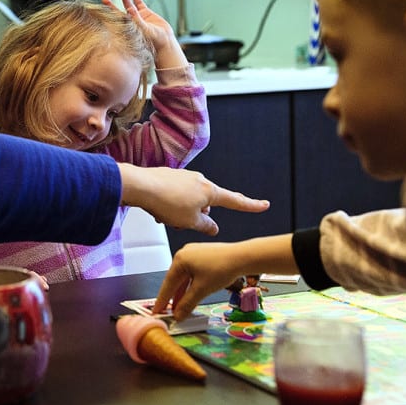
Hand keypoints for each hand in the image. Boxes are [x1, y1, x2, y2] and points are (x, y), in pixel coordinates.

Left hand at [103, 0, 188, 69]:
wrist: (165, 41)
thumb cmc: (153, 40)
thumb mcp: (144, 29)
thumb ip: (137, 19)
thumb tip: (129, 9)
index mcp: (128, 28)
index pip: (116, 19)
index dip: (109, 14)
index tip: (103, 9)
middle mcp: (132, 22)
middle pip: (119, 12)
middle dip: (112, 6)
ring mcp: (139, 17)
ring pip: (129, 6)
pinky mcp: (147, 13)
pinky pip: (140, 4)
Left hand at [118, 163, 268, 236]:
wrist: (140, 185)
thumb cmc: (166, 202)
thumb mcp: (190, 222)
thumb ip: (205, 226)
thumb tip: (213, 227)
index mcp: (210, 191)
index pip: (235, 200)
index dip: (250, 205)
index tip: (264, 205)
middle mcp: (200, 180)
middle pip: (206, 205)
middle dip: (196, 217)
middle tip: (180, 223)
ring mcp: (184, 177)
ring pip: (189, 203)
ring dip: (180, 214)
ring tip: (166, 217)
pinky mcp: (169, 177)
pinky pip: (175, 197)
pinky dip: (170, 207)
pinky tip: (158, 211)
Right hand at [152, 234, 294, 319]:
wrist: (243, 257)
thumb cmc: (221, 270)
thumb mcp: (202, 290)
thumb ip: (187, 303)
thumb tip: (178, 316)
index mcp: (179, 260)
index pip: (168, 284)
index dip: (162, 300)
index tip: (156, 311)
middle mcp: (183, 253)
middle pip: (175, 279)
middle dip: (173, 297)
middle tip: (168, 311)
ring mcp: (193, 252)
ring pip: (185, 276)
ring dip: (183, 291)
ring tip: (180, 306)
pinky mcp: (203, 254)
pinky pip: (192, 271)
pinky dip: (191, 284)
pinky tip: (192, 293)